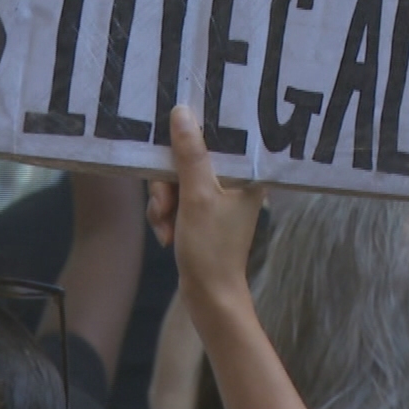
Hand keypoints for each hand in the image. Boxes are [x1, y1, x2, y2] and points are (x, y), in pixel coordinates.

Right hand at [147, 106, 265, 313]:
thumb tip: (182, 111)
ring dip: (163, 202)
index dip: (190, 135)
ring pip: (176, 179)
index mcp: (245, 172)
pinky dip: (165, 215)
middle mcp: (235, 180)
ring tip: (165, 226)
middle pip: (189, 158)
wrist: (209, 297)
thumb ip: (189, 154)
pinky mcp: (202, 212)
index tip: (170, 141)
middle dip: (168, 183)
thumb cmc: (211, 248)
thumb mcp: (197, 197)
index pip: (217, 136)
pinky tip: (165, 235)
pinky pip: (175, 198)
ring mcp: (217, 197)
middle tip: (164, 205)